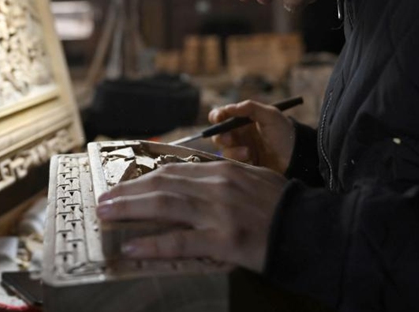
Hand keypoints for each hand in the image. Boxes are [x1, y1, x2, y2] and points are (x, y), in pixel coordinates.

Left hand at [96, 160, 286, 272]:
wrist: (315, 229)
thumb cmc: (284, 207)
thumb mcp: (253, 180)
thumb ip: (223, 180)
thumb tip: (192, 185)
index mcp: (223, 171)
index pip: (173, 171)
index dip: (143, 179)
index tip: (123, 185)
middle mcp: (217, 186)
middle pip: (161, 184)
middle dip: (127, 192)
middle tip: (103, 201)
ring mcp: (219, 212)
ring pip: (164, 205)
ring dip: (129, 209)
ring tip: (106, 215)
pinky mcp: (224, 240)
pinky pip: (180, 241)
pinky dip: (152, 243)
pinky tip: (132, 246)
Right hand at [208, 100, 294, 173]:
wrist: (297, 156)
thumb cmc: (285, 132)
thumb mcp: (270, 115)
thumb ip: (250, 108)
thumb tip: (229, 107)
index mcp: (242, 120)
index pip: (222, 115)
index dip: (216, 116)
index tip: (219, 119)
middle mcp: (239, 134)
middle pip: (218, 134)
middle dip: (221, 137)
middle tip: (230, 139)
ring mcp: (240, 149)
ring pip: (224, 150)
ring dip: (233, 151)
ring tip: (249, 152)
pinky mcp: (244, 163)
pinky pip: (233, 163)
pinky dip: (240, 161)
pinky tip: (252, 160)